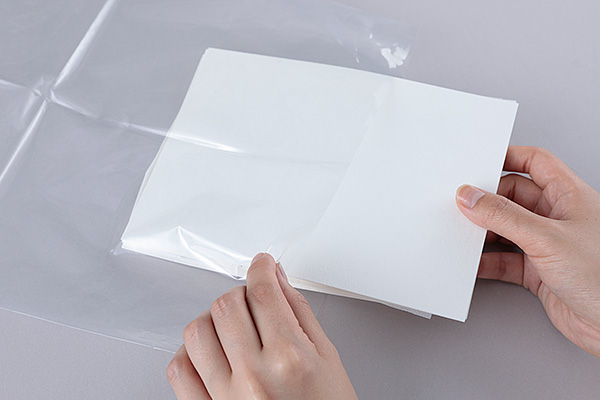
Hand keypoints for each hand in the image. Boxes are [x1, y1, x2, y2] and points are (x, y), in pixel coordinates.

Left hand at [166, 253, 357, 398]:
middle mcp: (254, 377)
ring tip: (232, 329)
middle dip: (241, 294)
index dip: (260, 269)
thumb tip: (278, 281)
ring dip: (214, 321)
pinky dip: (190, 353)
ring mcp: (225, 398)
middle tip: (253, 301)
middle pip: (227, 305)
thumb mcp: (328, 360)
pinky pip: (178, 370)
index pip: (263, 292)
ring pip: (197, 332)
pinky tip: (211, 355)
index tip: (261, 265)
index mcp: (290, 360)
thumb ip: (300, 314)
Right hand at [456, 146, 599, 356]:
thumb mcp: (547, 238)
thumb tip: (471, 197)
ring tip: (462, 234)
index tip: (477, 162)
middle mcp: (558, 218)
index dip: (506, 157)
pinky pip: (505, 260)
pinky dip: (487, 262)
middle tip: (461, 204)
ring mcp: (548, 245)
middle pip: (513, 197)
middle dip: (486, 201)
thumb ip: (504, 216)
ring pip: (506, 230)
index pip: (534, 163)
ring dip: (483, 233)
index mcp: (569, 196)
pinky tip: (473, 263)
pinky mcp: (540, 273)